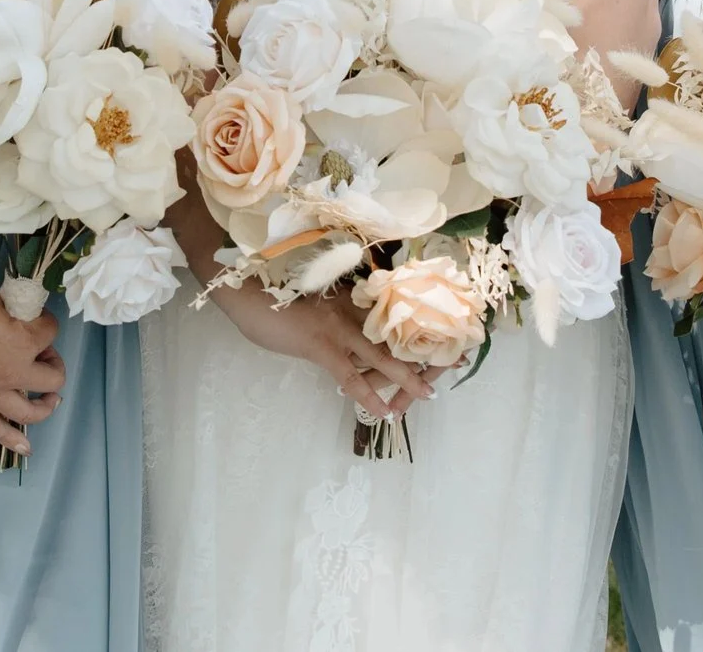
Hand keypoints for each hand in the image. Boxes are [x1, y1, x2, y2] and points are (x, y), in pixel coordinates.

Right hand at [0, 271, 65, 455]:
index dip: (45, 323)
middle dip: (53, 363)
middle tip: (43, 352)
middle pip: (52, 377)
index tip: (35, 317)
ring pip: (30, 412)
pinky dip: (11, 439)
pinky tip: (26, 448)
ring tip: (51, 400)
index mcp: (23, 342)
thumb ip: (18, 314)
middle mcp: (13, 373)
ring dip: (45, 406)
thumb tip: (26, 320)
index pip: (51, 332)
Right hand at [213, 285, 436, 418]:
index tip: (441, 329)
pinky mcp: (322, 347)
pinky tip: (383, 412)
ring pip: (381, 356)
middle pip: (395, 334)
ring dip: (407, 377)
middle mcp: (350, 310)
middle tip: (457, 358)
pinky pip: (351, 377)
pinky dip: (368, 397)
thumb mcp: (310, 294)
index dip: (416, 325)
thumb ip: (331, 306)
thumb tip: (343, 321)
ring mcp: (338, 328)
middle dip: (426, 349)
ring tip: (428, 394)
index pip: (388, 314)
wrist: (245, 289)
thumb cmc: (271, 291)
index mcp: (348, 297)